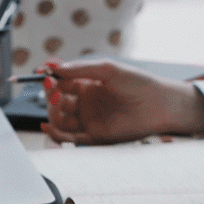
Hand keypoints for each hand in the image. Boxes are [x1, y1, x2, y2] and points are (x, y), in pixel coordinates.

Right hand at [40, 59, 203, 144]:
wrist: (159, 104)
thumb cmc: (138, 83)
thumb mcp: (108, 69)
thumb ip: (81, 69)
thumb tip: (54, 67)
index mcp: (89, 85)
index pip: (62, 83)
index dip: (51, 79)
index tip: (43, 74)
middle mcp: (88, 103)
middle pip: (58, 102)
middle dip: (51, 96)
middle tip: (52, 89)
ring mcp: (91, 120)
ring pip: (62, 120)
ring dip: (53, 114)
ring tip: (58, 105)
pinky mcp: (96, 135)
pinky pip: (72, 137)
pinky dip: (57, 134)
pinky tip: (48, 127)